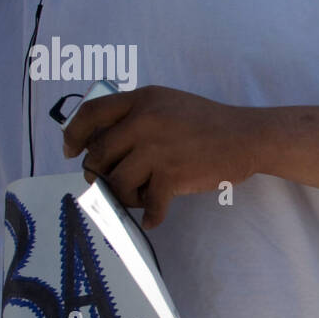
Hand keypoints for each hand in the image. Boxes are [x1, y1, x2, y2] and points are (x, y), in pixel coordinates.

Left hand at [63, 85, 263, 228]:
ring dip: (124, 196)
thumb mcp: (168, 103)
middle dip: (98, 174)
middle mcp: (144, 122)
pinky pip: (147, 204)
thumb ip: (137, 115)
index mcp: (142, 100)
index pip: (91, 114)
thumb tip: (103, 146)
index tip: (71, 152)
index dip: (73, 135)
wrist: (247, 137)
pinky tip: (155, 216)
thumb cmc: (209, 123)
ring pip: (116, 183)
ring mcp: (157, 149)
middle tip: (109, 182)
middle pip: (98, 155)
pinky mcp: (171, 176)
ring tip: (141, 197)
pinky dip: (150, 215)